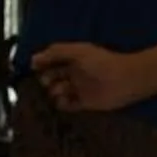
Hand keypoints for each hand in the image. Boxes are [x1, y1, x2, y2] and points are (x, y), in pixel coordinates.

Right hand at [31, 42, 150, 113]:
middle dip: (45, 79)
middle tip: (45, 81)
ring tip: (60, 90)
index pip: (51, 60)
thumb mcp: (77, 51)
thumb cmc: (101, 61)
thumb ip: (56, 52)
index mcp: (72, 58)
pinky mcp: (84, 103)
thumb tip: (33, 58)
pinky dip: (62, 104)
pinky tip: (63, 101)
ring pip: (57, 92)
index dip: (41, 63)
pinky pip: (68, 105)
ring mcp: (78, 88)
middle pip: (52, 77)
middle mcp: (73, 72)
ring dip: (54, 92)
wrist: (124, 80)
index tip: (32, 67)